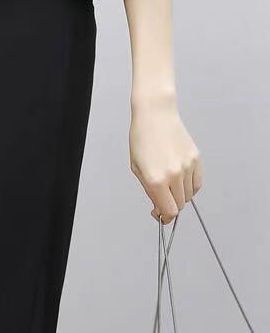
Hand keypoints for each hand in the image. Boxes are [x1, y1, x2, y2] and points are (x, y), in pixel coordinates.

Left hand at [129, 95, 201, 223]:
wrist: (155, 114)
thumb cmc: (142, 137)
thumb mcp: (136, 166)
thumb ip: (149, 190)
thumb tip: (160, 208)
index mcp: (156, 179)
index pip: (168, 211)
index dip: (165, 217)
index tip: (161, 216)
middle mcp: (174, 175)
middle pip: (180, 205)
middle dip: (170, 205)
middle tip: (162, 197)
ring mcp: (187, 167)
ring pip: (189, 195)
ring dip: (180, 195)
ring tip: (168, 180)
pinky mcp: (196, 160)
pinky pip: (197, 183)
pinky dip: (190, 186)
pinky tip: (179, 177)